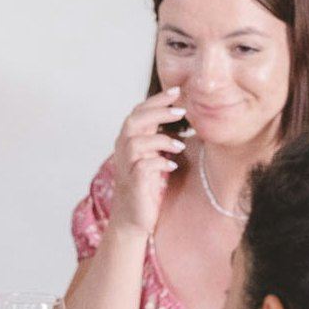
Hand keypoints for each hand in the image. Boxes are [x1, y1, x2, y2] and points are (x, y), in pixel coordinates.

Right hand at [109, 87, 187, 235]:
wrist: (134, 219)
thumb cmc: (147, 186)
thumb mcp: (155, 157)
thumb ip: (162, 140)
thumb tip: (185, 120)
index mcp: (129, 140)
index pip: (138, 112)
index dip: (156, 100)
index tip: (177, 90)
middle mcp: (123, 150)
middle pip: (134, 121)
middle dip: (158, 112)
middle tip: (181, 110)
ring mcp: (126, 166)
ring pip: (136, 141)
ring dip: (161, 140)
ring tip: (181, 145)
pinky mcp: (133, 182)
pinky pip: (144, 166)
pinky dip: (160, 163)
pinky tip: (172, 166)